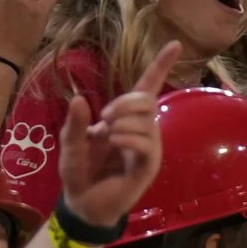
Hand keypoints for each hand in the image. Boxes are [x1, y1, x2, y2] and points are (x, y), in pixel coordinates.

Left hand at [57, 42, 169, 227]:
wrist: (83, 204)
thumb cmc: (79, 172)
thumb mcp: (70, 143)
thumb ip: (74, 123)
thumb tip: (80, 98)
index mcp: (126, 119)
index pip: (148, 87)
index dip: (160, 65)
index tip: (176, 43)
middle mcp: (143, 130)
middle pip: (145, 100)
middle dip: (124, 103)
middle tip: (103, 118)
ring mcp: (148, 147)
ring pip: (145, 120)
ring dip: (122, 123)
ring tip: (106, 137)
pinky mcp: (149, 166)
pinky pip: (145, 142)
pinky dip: (128, 138)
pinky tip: (115, 143)